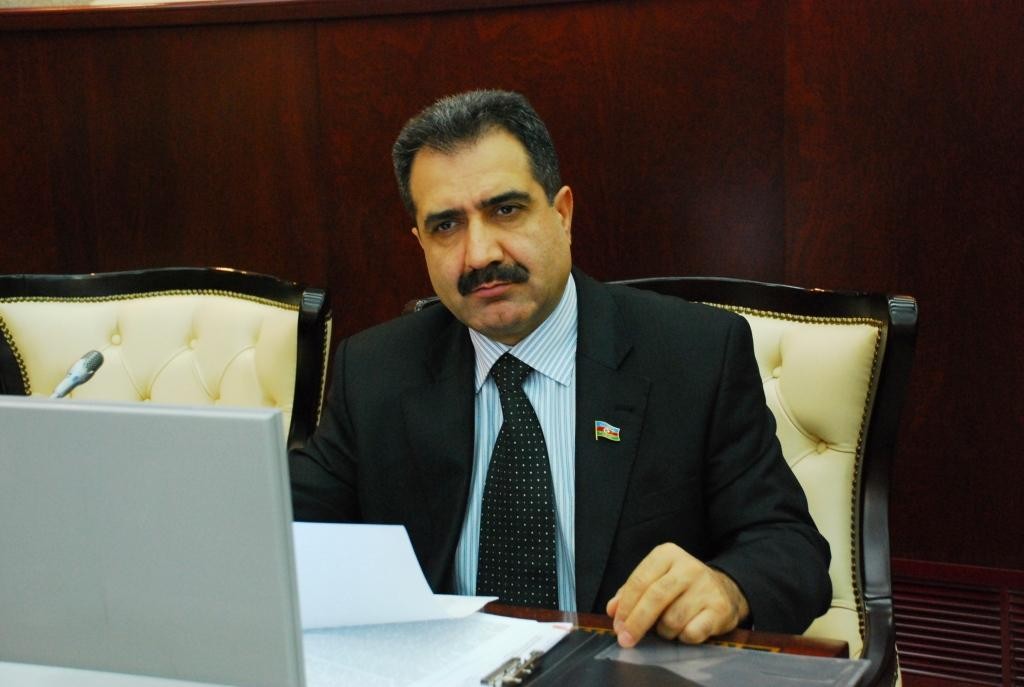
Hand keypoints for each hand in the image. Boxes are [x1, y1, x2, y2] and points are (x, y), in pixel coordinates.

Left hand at [605, 543, 748, 647]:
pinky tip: (686, 631)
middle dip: (636, 622)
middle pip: (654, 598)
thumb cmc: (681, 588)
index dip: (625, 607)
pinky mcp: (720, 608)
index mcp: (667, 554)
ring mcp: (706, 587)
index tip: (617, 626)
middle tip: (626, 640)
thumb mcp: (656, 580)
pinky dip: (683, 637)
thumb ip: (631, 592)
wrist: (725, 590)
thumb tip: (612, 609)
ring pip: (672, 619)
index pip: (639, 581)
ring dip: (663, 631)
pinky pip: (691, 632)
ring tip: (667, 628)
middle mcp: (688, 567)